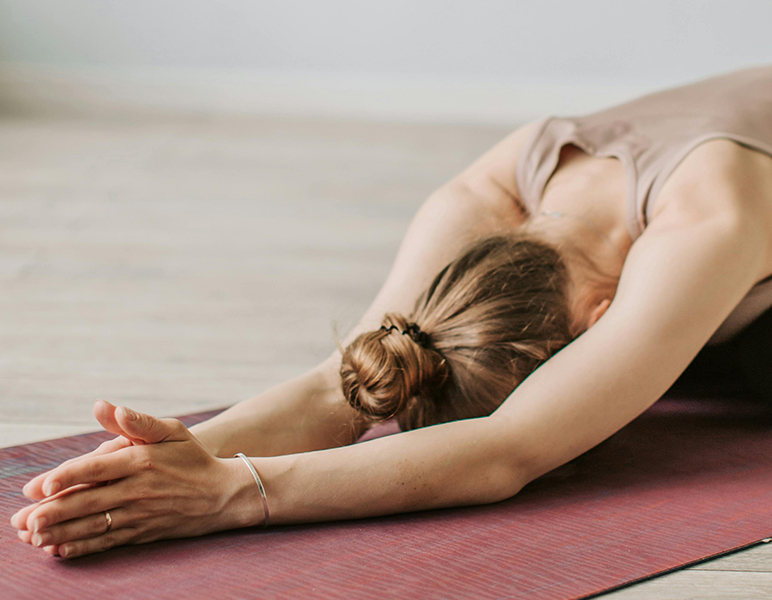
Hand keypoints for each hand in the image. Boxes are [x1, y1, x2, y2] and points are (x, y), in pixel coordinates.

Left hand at [11, 401, 263, 557]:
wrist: (223, 494)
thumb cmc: (193, 458)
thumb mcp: (172, 431)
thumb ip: (137, 422)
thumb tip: (106, 407)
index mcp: (141, 460)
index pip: (96, 468)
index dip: (66, 477)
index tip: (40, 486)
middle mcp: (138, 489)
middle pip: (88, 501)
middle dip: (51, 512)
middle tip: (21, 519)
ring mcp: (140, 514)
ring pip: (93, 525)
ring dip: (59, 531)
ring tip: (31, 536)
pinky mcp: (142, 532)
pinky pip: (107, 541)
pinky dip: (82, 547)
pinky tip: (59, 549)